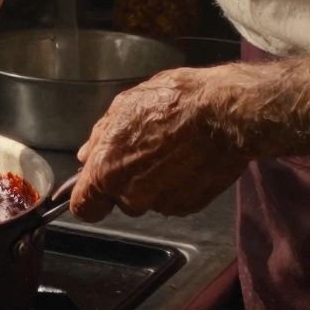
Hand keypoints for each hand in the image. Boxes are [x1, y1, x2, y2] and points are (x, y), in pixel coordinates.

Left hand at [70, 67, 249, 221]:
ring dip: (153, 184)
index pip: (84, 207)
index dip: (89, 198)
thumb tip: (86, 155)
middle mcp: (131, 195)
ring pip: (147, 200)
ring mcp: (161, 203)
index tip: (96, 190)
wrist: (225, 113)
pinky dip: (177, 186)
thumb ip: (100, 137)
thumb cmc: (175, 102)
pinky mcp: (188, 206)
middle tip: (145, 153)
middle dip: (127, 182)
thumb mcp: (124, 106)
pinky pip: (173, 200)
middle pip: (119, 201)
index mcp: (107, 172)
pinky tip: (187, 160)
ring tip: (170, 152)